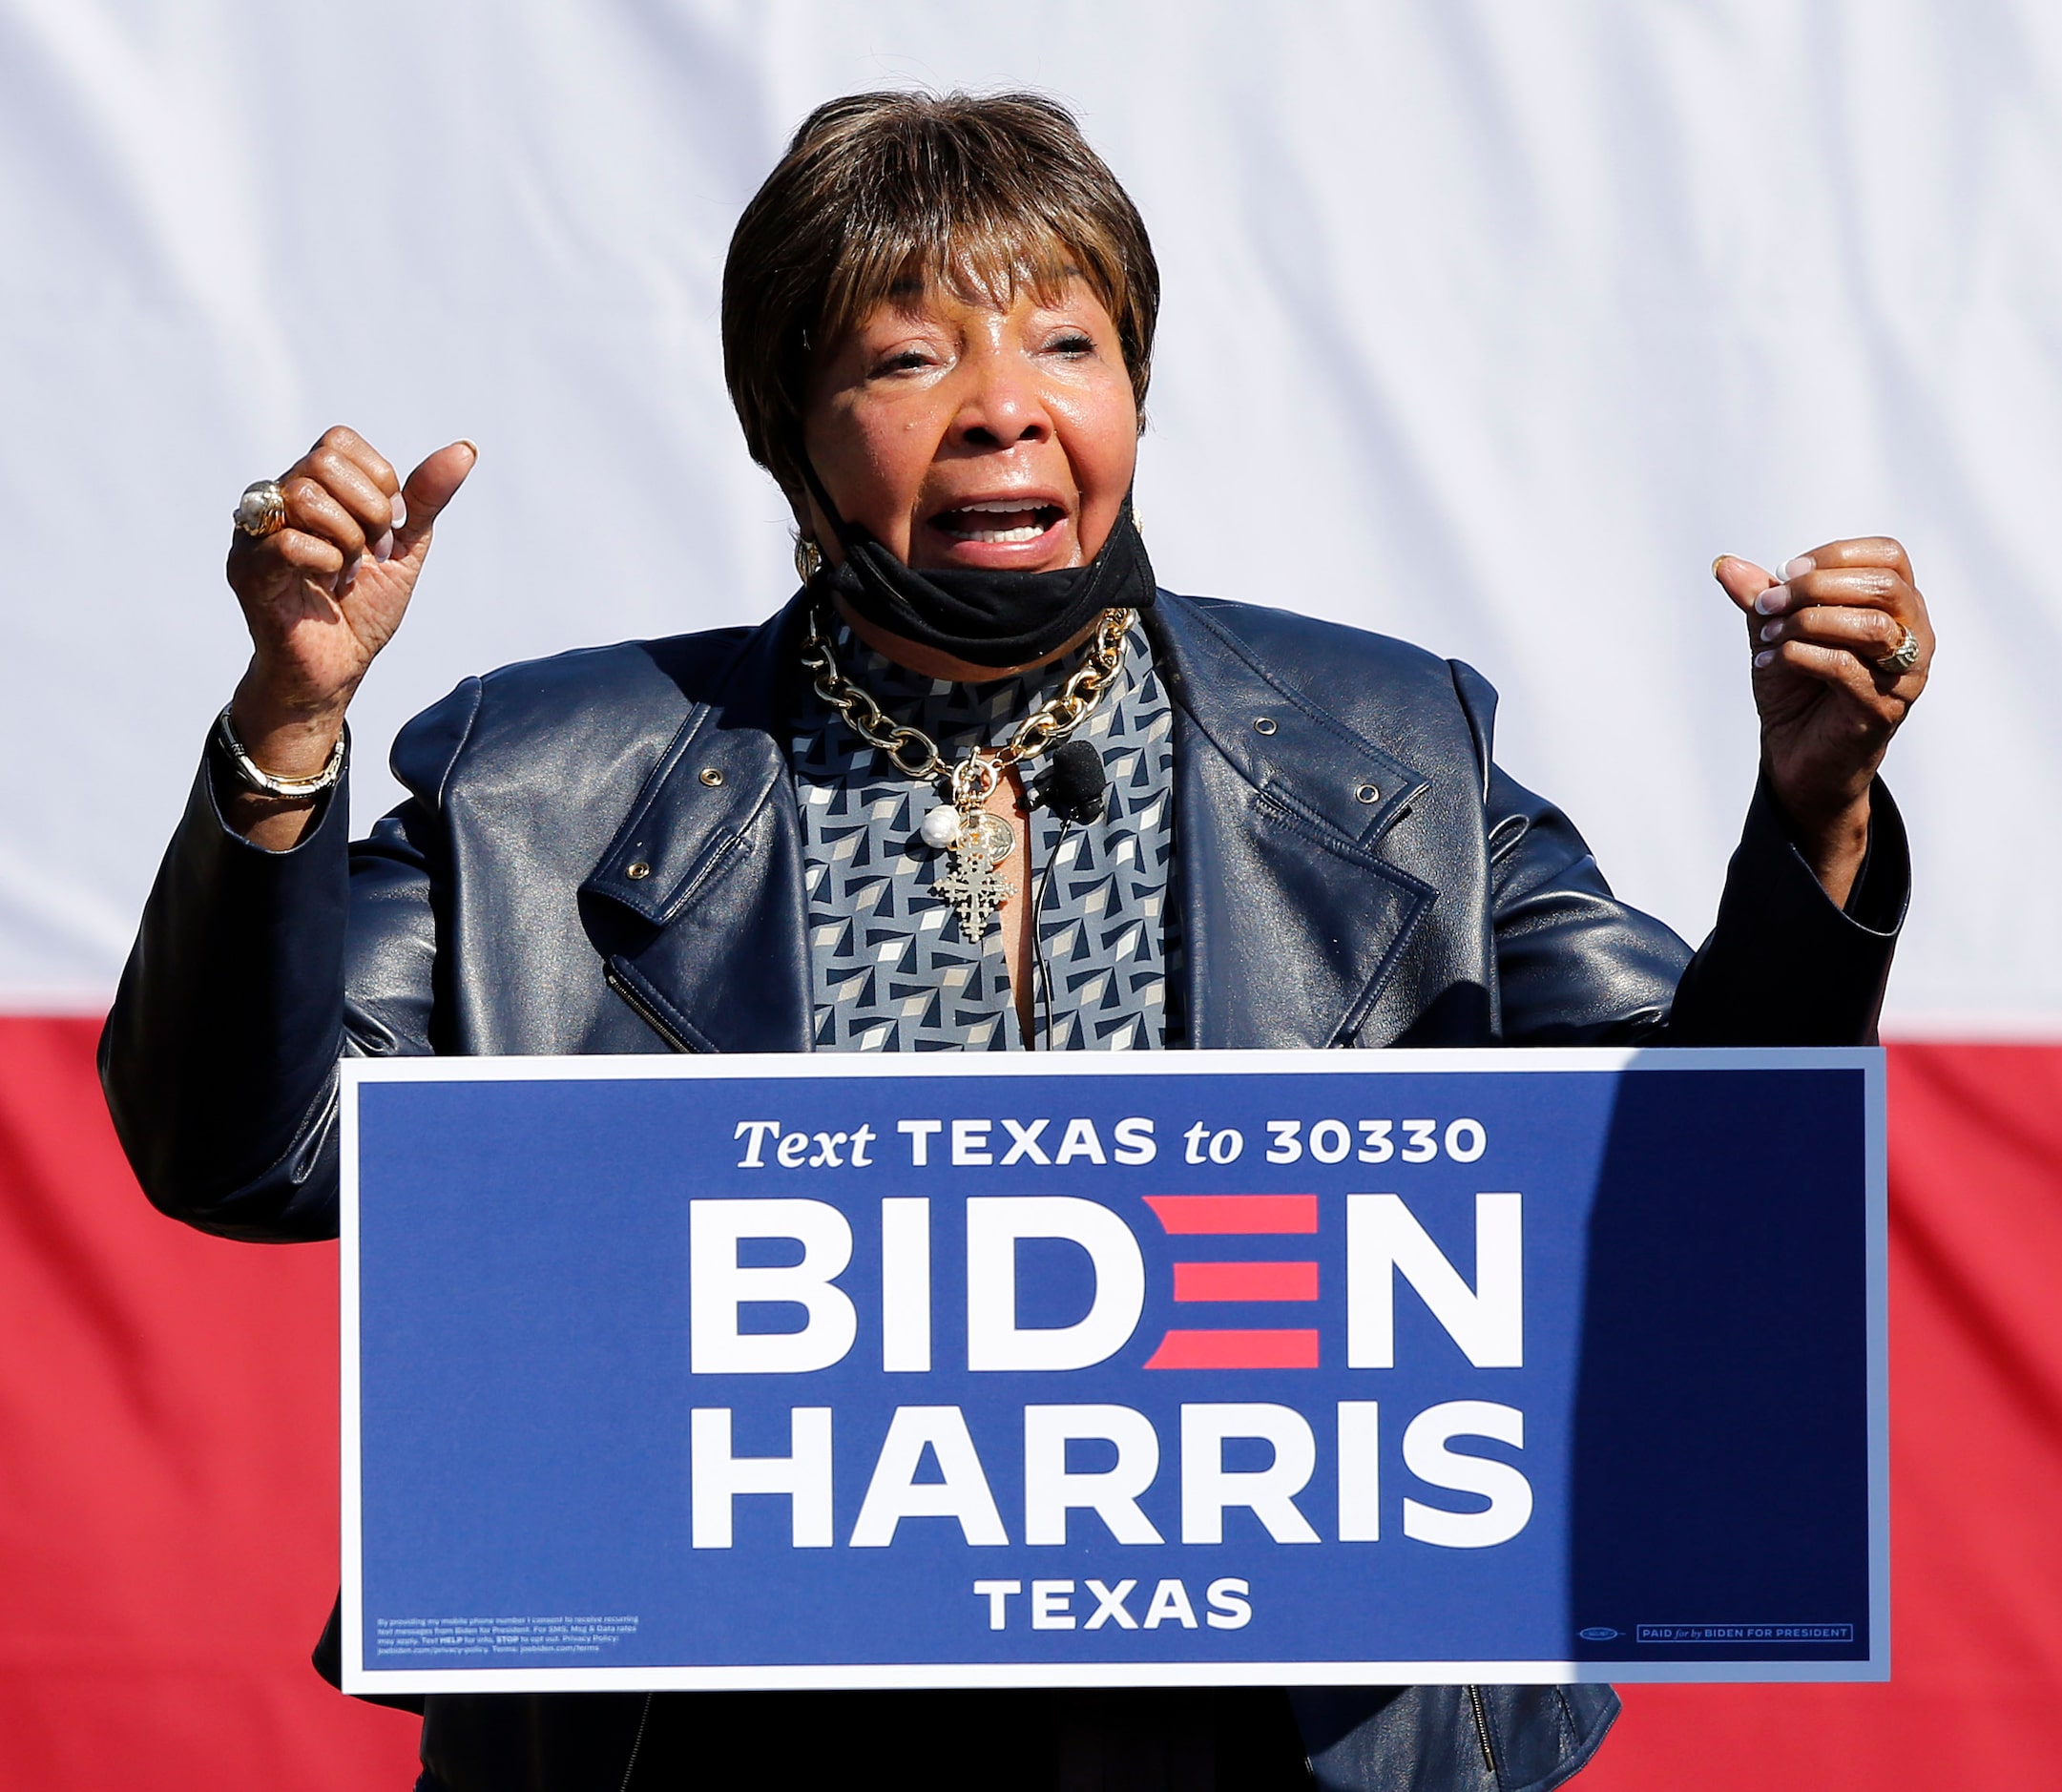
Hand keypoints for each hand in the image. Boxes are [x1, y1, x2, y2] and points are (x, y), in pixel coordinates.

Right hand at [224, 427, 474, 844]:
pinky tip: (327, 585)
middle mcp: (274, 501)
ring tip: (346, 570)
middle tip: (368, 550)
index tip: (387, 523)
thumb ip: (426, 499)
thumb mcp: (405, 549)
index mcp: (310, 488)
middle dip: (366, 508)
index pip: (338, 441)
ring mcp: (254, 532)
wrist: (336, 670)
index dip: (376, 478)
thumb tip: (465, 449)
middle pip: (322, 461)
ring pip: (305, 496)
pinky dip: (326, 563)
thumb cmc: (362, 610)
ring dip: (347, 538)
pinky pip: (289, 542)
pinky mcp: (246, 568)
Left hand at [1714, 538, 1931, 905]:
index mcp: (1897, 607)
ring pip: (1872, 626)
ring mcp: (1905, 675)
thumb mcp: (1775, 633)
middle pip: (1884, 586)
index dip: (1834, 555)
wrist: (1795, 756)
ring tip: (1768, 636)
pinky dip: (1799, 656)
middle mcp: (1915, 636)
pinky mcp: (1883, 709)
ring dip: (1809, 622)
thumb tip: (1725, 565)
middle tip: (1767, 605)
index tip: (1783, 573)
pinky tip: (1768, 663)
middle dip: (1816, 587)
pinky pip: (1845, 668)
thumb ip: (1758, 597)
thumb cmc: (1797, 689)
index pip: (1889, 556)